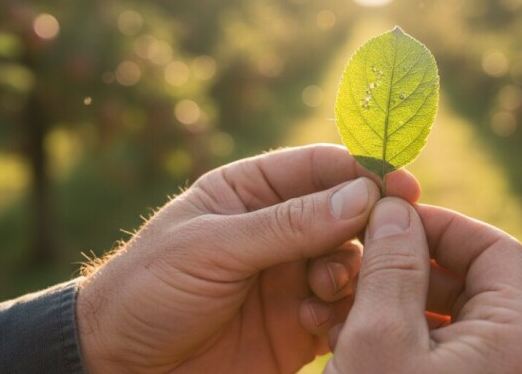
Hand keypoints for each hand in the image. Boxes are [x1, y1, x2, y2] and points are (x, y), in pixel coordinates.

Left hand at [76, 144, 419, 372]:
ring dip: (352, 272)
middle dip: (367, 225)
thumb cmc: (148, 289)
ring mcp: (290, 277)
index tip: (402, 185)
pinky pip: (342, 312)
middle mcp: (279, 230)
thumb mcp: (212, 247)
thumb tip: (360, 194)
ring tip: (326, 287)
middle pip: (345, 214)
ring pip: (350, 263)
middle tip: (387, 241)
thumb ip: (287, 224)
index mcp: (251, 193)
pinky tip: (320, 324)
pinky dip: (345, 314)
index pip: (319, 167)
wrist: (119, 366)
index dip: (363, 171)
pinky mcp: (298, 325)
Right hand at [326, 198, 521, 372]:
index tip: (385, 218)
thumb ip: (391, 265)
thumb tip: (395, 209)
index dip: (439, 224)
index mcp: (519, 337)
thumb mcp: (380, 337)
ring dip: (390, 302)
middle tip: (354, 262)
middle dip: (405, 266)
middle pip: (468, 281)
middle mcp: (517, 357)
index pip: (494, 248)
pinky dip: (394, 337)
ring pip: (445, 317)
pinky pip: (434, 351)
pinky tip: (343, 339)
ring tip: (337, 306)